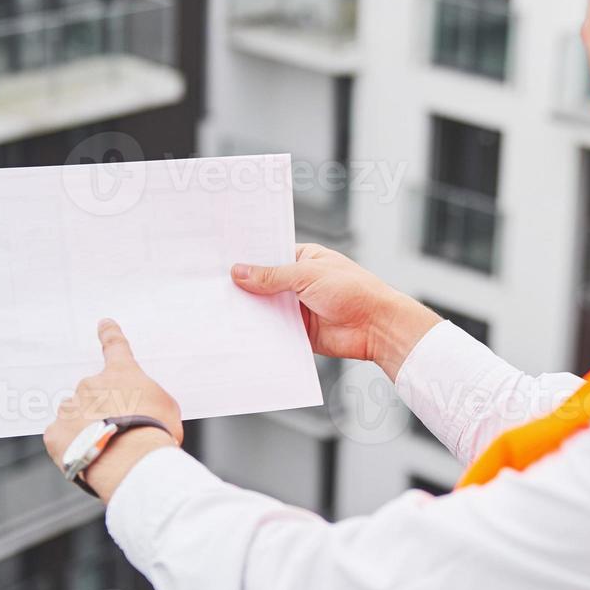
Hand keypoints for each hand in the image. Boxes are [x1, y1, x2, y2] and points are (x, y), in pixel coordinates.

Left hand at [44, 319, 180, 499]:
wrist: (131, 460)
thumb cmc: (155, 433)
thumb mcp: (166, 408)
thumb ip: (148, 400)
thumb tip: (140, 407)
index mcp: (121, 374)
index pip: (116, 347)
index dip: (110, 334)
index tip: (103, 324)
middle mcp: (91, 384)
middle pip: (93, 393)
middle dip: (102, 409)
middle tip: (118, 433)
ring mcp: (69, 408)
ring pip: (74, 415)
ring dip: (84, 427)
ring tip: (103, 449)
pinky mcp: (54, 433)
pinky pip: (61, 437)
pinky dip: (71, 445)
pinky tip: (88, 455)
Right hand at [232, 243, 440, 380]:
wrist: (376, 326)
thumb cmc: (354, 290)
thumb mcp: (308, 275)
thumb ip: (272, 276)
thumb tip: (240, 272)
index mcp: (304, 260)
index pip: (269, 256)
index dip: (247, 259)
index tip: (220, 260)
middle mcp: (299, 283)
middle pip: (263, 285)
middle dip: (243, 288)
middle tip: (212, 287)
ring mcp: (298, 308)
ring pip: (266, 309)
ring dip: (250, 312)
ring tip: (219, 311)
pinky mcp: (299, 332)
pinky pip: (274, 332)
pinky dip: (261, 333)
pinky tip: (240, 333)